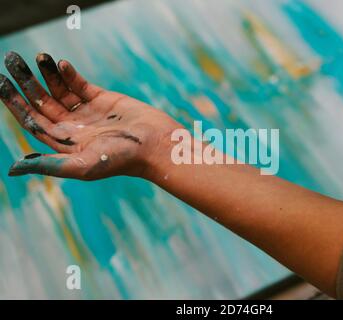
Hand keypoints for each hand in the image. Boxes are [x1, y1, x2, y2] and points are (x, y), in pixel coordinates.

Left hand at [0, 52, 180, 179]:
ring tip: (36, 56)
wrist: (156, 144)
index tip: (2, 84)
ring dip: (47, 74)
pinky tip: (60, 64)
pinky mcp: (104, 100)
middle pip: (43, 102)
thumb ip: (49, 164)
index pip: (33, 121)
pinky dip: (69, 74)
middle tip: (11, 61)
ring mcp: (88, 113)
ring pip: (60, 91)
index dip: (16, 104)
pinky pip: (81, 85)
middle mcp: (74, 127)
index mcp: (65, 143)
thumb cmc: (122, 159)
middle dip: (26, 83)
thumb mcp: (82, 165)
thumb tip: (14, 167)